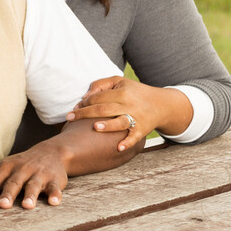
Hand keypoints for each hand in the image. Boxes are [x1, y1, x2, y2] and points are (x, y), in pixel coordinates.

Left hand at [0, 139, 68, 208]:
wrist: (51, 152)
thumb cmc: (21, 164)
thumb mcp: (4, 165)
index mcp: (7, 167)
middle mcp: (22, 170)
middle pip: (14, 183)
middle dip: (8, 194)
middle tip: (2, 205)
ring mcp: (39, 175)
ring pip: (34, 185)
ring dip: (30, 195)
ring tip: (27, 205)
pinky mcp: (55, 180)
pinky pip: (55, 188)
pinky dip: (55, 195)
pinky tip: (54, 202)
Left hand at [67, 76, 190, 151]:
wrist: (161, 104)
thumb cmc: (134, 92)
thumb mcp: (119, 82)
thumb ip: (100, 85)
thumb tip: (84, 97)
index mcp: (122, 92)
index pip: (99, 97)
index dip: (84, 102)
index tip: (75, 107)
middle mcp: (129, 104)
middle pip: (104, 109)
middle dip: (85, 113)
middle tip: (69, 118)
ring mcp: (136, 118)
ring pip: (120, 122)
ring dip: (108, 126)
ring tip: (95, 127)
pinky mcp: (142, 130)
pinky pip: (134, 137)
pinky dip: (127, 143)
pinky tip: (118, 148)